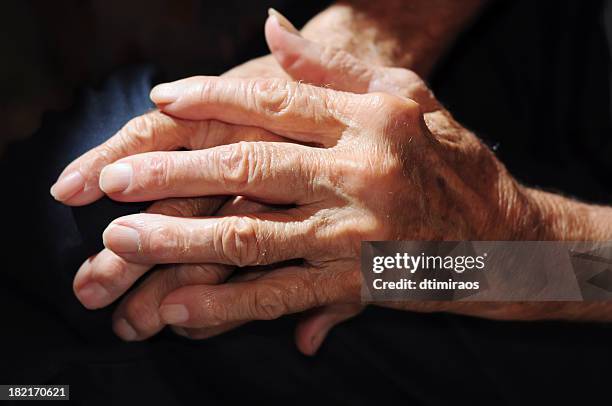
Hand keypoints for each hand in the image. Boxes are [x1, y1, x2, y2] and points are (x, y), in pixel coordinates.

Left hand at [95, 38, 536, 334]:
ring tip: (123, 239)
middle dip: (173, 172)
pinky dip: (227, 302)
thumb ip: (333, 66)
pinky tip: (178, 307)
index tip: (160, 100)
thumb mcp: (408, 96)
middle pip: (249, 165)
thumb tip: (270, 27)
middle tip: (112, 181)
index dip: (212, 97)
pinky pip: (281, 293)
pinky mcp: (355, 282)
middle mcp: (360, 171)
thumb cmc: (452, 159)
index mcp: (370, 119)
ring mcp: (355, 232)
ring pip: (253, 233)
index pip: (275, 101)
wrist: (503, 238)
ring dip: (181, 239)